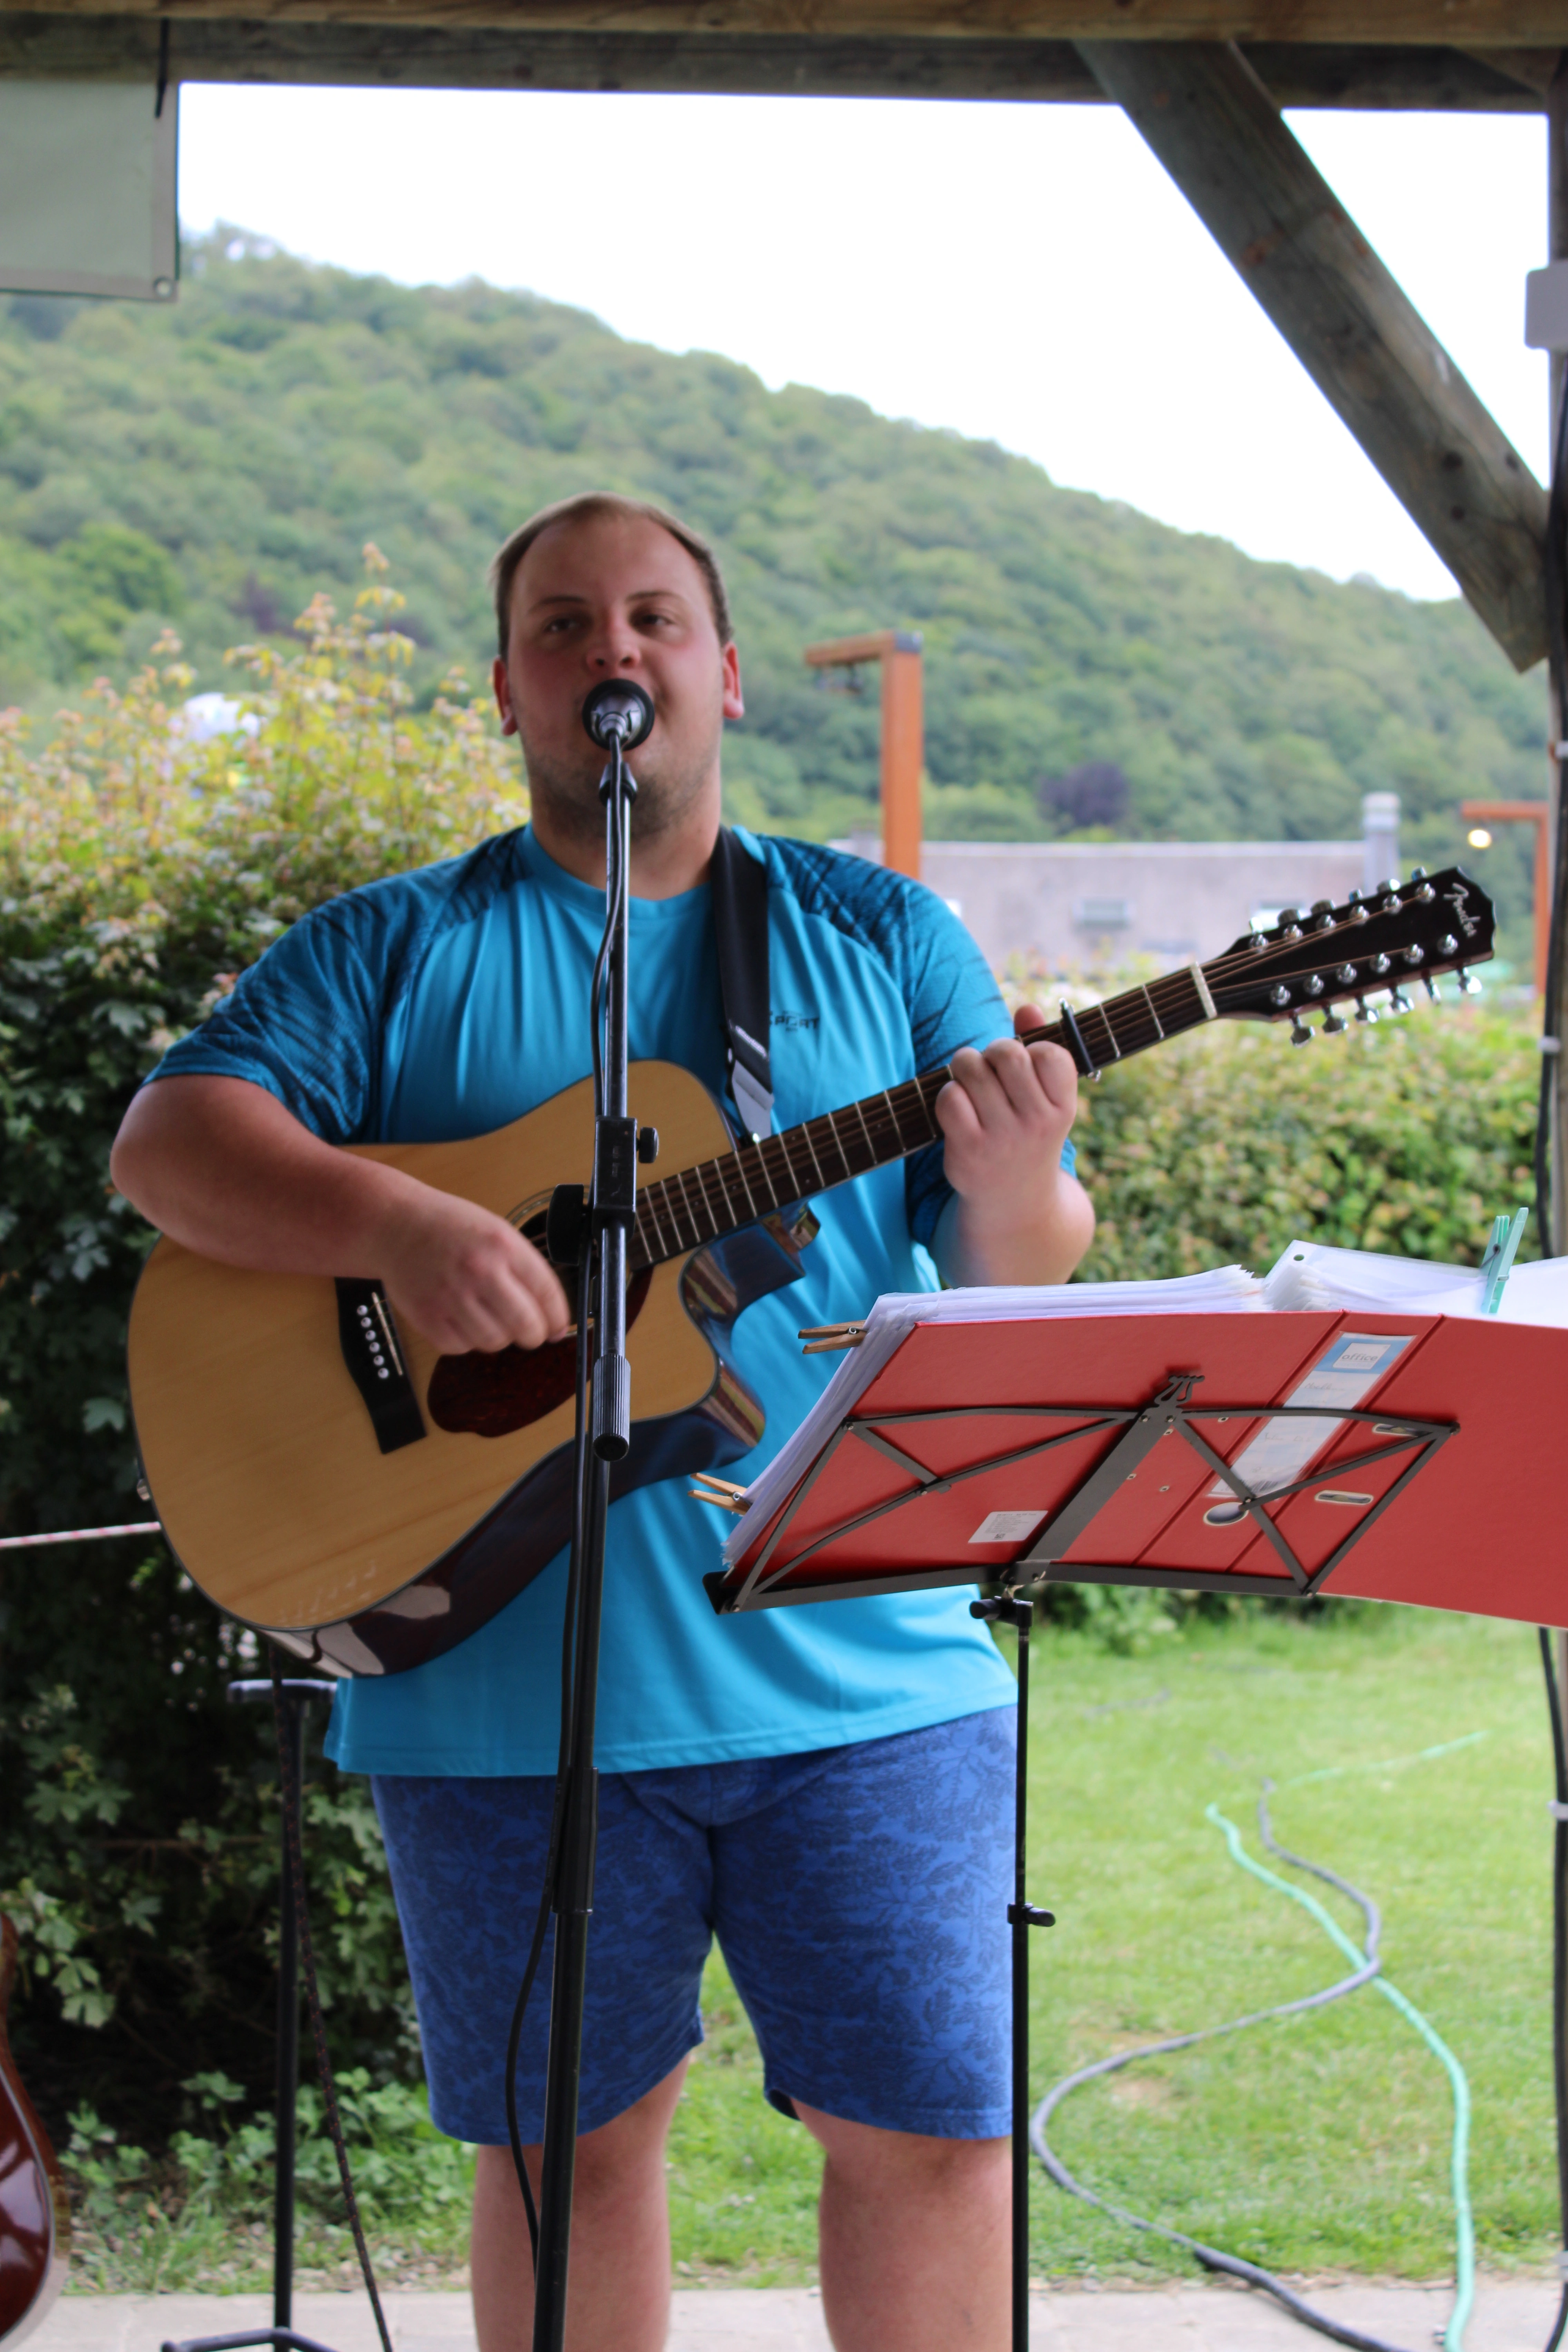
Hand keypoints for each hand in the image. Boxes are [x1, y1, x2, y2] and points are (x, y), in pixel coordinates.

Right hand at [374, 1183, 572, 1355]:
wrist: (394, 1224)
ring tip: (488, 1319)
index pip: (547, 1293)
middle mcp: (480, 1271)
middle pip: (525, 1325)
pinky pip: (460, 1348)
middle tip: (530, 1334)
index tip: (559, 1328)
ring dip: (498, 1337)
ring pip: (494, 1342)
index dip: (560, 1318)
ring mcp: (451, 1295)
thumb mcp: (495, 1231)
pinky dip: (465, 1341)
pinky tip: (460, 1319)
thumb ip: (523, 1268)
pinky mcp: (427, 1316)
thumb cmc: (448, 1227)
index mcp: (503, 1245)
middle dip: (534, 1335)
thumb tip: (550, 1313)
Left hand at [934, 1003, 1093, 1286]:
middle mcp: (1038, 1122)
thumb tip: (1028, 1007)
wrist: (1014, 1205)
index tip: (1026, 1067)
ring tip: (970, 1084)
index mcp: (1064, 1107)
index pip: (1049, 1053)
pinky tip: (957, 1109)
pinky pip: (949, 1098)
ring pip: (971, 1068)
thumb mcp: (1046, 1100)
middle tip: (989, 1068)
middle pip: (1006, 1053)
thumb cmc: (1028, 1136)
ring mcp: (1004, 1137)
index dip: (1030, 1049)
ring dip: (964, 1068)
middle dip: (991, 1051)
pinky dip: (947, 1096)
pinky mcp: (970, 1150)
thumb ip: (1040, 1048)